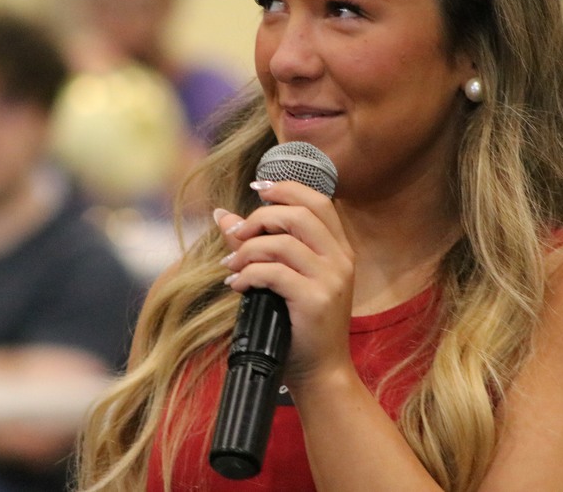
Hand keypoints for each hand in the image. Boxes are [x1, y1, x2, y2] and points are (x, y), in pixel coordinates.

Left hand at [214, 180, 355, 390]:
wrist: (321, 373)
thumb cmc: (300, 326)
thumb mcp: (286, 280)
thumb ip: (260, 245)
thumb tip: (222, 215)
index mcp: (340, 250)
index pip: (319, 202)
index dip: (286, 188)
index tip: (256, 188)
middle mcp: (340, 259)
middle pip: (299, 214)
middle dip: (259, 218)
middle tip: (236, 236)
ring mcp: (331, 279)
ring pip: (283, 242)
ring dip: (247, 250)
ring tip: (231, 267)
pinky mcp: (315, 300)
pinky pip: (273, 273)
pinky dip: (248, 274)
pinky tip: (237, 285)